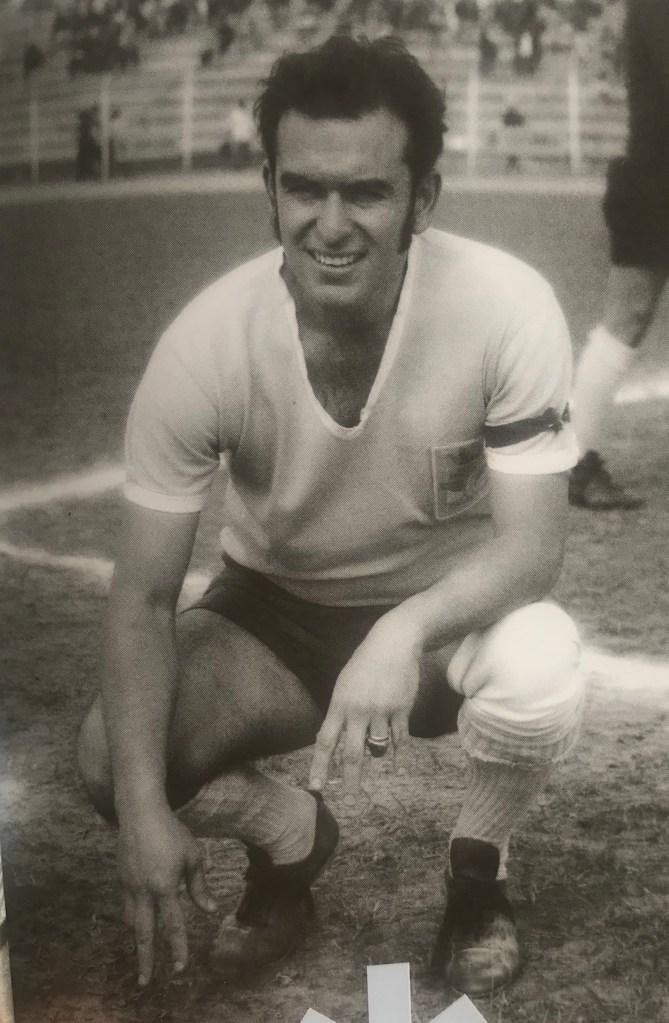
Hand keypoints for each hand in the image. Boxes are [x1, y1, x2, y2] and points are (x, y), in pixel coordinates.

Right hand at [116, 803, 216, 985]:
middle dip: (145, 959)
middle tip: (144, 982)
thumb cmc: (171, 831)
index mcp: (164, 886)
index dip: (177, 948)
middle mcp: (144, 891)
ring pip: (132, 921)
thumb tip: (210, 909)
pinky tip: (137, 921)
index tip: (180, 968)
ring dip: (137, 939)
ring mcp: (129, 885)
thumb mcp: (192, 856)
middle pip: (143, 933)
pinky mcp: (121, 878)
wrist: (140, 812)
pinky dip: (132, 917)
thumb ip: (199, 885)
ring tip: (142, 953)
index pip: (173, 925)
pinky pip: (126, 905)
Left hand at [309, 615, 420, 800]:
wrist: (394, 642)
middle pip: (351, 754)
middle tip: (348, 802)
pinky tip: (398, 769)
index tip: (315, 787)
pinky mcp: (402, 709)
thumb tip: (333, 743)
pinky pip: (399, 741)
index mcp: (339, 704)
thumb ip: (340, 714)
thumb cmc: (365, 664)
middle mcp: (359, 711)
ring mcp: (382, 711)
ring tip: (373, 759)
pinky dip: (399, 756)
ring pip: (377, 748)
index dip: (319, 766)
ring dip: (375, 758)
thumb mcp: (344, 685)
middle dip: (349, 781)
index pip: (325, 741)